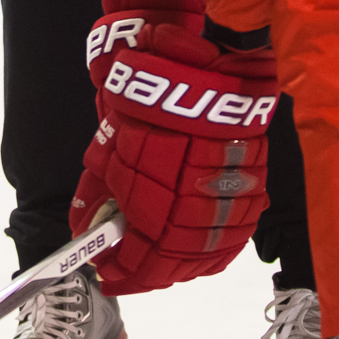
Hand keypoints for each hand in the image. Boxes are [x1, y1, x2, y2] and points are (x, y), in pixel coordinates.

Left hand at [70, 0, 276, 294]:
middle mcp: (197, 205)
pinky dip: (211, 252)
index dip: (121, 270)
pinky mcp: (252, 189)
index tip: (104, 273)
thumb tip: (85, 226)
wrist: (210, 65)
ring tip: (152, 268)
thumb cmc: (154, 97)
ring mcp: (229, 199)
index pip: (142, 255)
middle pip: (173, 262)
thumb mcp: (115, 138)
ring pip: (205, 254)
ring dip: (177, 266)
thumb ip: (99, 185)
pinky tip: (194, 256)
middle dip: (145, 273)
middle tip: (123, 273)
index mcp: (159, 193)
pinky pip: (233, 236)